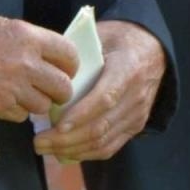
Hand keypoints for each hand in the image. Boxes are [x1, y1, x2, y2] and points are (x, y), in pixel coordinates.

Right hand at [0, 12, 77, 122]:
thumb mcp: (3, 26)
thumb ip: (30, 43)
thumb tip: (50, 60)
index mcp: (28, 37)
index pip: (70, 55)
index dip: (70, 66)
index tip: (65, 70)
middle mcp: (25, 64)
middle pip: (63, 88)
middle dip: (58, 91)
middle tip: (47, 89)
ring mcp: (12, 88)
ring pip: (42, 106)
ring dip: (34, 102)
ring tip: (18, 92)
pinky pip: (19, 116)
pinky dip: (14, 110)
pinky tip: (0, 97)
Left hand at [33, 20, 165, 161]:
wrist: (151, 50)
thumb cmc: (118, 40)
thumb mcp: (100, 36)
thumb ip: (77, 54)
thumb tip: (46, 72)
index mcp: (128, 69)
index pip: (105, 98)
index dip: (80, 115)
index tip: (56, 126)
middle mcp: (136, 97)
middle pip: (101, 126)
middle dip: (67, 139)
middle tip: (38, 142)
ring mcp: (137, 115)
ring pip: (104, 142)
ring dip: (72, 149)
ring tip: (45, 148)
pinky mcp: (135, 126)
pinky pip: (110, 147)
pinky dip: (86, 153)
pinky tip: (64, 152)